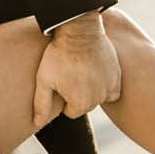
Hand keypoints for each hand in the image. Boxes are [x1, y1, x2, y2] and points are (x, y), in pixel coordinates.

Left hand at [31, 11, 121, 130]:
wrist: (79, 30)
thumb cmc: (58, 55)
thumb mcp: (44, 79)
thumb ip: (41, 104)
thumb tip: (36, 123)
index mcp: (81, 104)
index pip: (71, 111)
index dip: (63, 97)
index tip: (61, 82)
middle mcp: (99, 99)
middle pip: (85, 105)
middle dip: (78, 94)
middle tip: (71, 74)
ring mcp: (110, 86)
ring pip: (98, 96)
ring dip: (91, 88)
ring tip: (81, 70)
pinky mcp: (117, 75)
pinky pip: (111, 88)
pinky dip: (104, 83)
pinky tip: (94, 70)